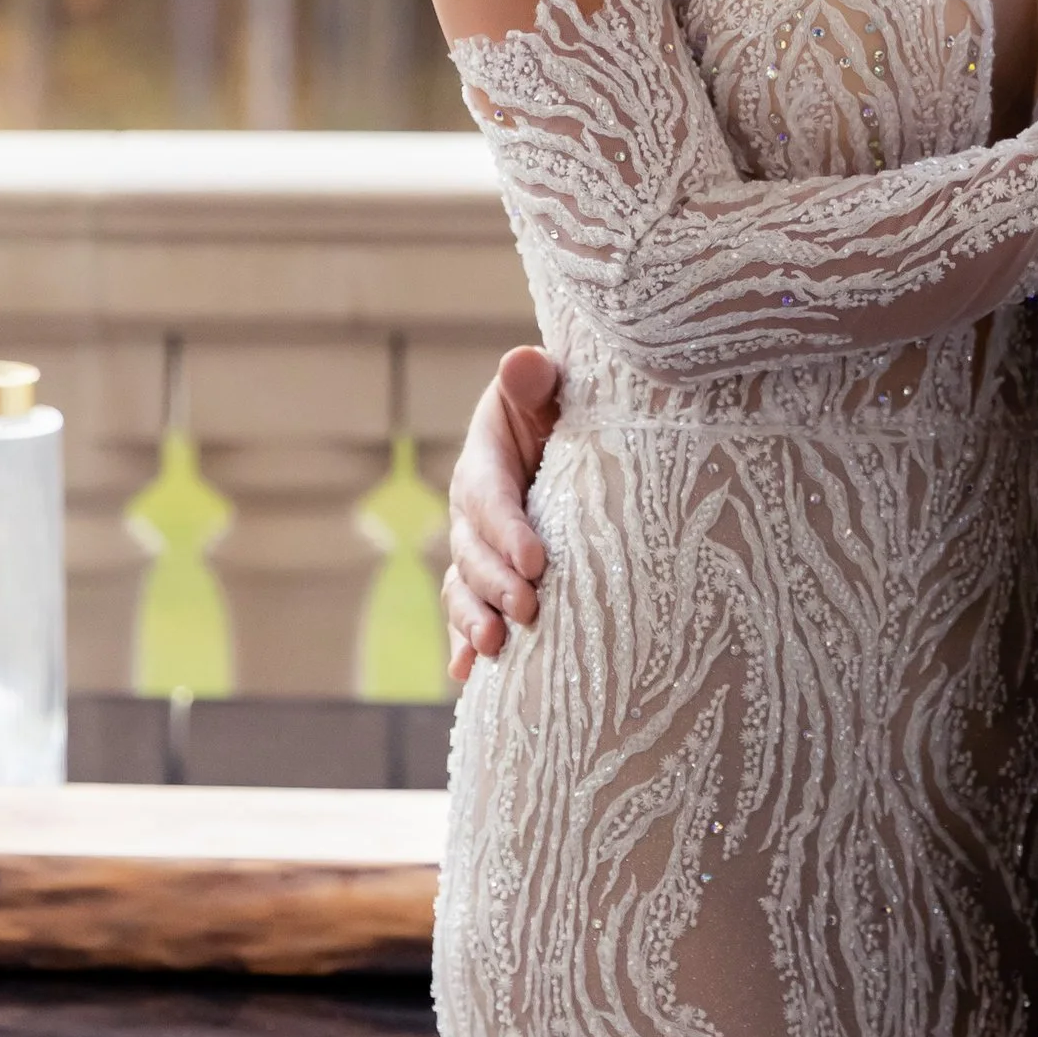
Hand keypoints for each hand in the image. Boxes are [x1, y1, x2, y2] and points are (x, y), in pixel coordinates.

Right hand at [442, 347, 561, 683]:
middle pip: (473, 552)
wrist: (574, 440)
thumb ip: (536, 379)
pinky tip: (467, 674)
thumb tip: (523, 362)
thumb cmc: (567, 410)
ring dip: (474, 620)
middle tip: (527, 609)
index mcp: (485, 462)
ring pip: (463, 589)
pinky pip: (469, 614)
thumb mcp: (552, 388)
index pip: (490, 497)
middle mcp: (473, 512)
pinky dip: (464, 643)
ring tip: (496, 649)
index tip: (537, 560)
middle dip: (496, 584)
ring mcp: (479, 551)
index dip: (508, 530)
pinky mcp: (491, 580)